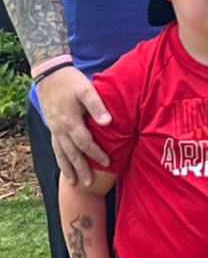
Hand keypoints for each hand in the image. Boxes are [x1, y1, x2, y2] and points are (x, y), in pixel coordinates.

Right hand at [37, 66, 110, 185]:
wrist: (49, 74)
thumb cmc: (71, 81)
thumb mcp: (86, 90)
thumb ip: (97, 106)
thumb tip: (108, 122)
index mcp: (70, 122)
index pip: (86, 144)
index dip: (97, 154)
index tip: (108, 163)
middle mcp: (60, 129)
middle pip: (71, 154)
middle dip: (81, 169)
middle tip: (88, 184)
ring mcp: (54, 128)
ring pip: (60, 153)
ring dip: (67, 168)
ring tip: (72, 182)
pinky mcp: (51, 125)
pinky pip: (55, 147)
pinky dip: (60, 158)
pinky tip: (64, 164)